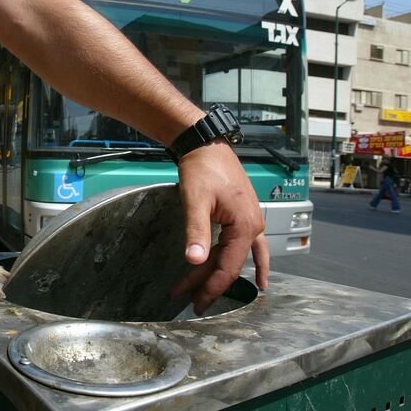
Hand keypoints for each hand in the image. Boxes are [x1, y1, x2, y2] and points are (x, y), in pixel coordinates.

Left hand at [169, 141, 269, 314]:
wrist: (207, 146)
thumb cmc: (202, 170)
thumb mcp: (196, 201)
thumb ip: (196, 231)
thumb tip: (194, 260)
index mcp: (245, 226)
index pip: (228, 267)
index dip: (211, 287)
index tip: (195, 302)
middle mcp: (253, 227)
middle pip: (230, 265)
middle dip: (208, 284)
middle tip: (189, 301)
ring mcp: (251, 223)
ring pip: (234, 257)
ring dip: (216, 274)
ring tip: (198, 293)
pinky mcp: (243, 217)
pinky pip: (250, 247)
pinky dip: (253, 263)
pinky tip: (260, 279)